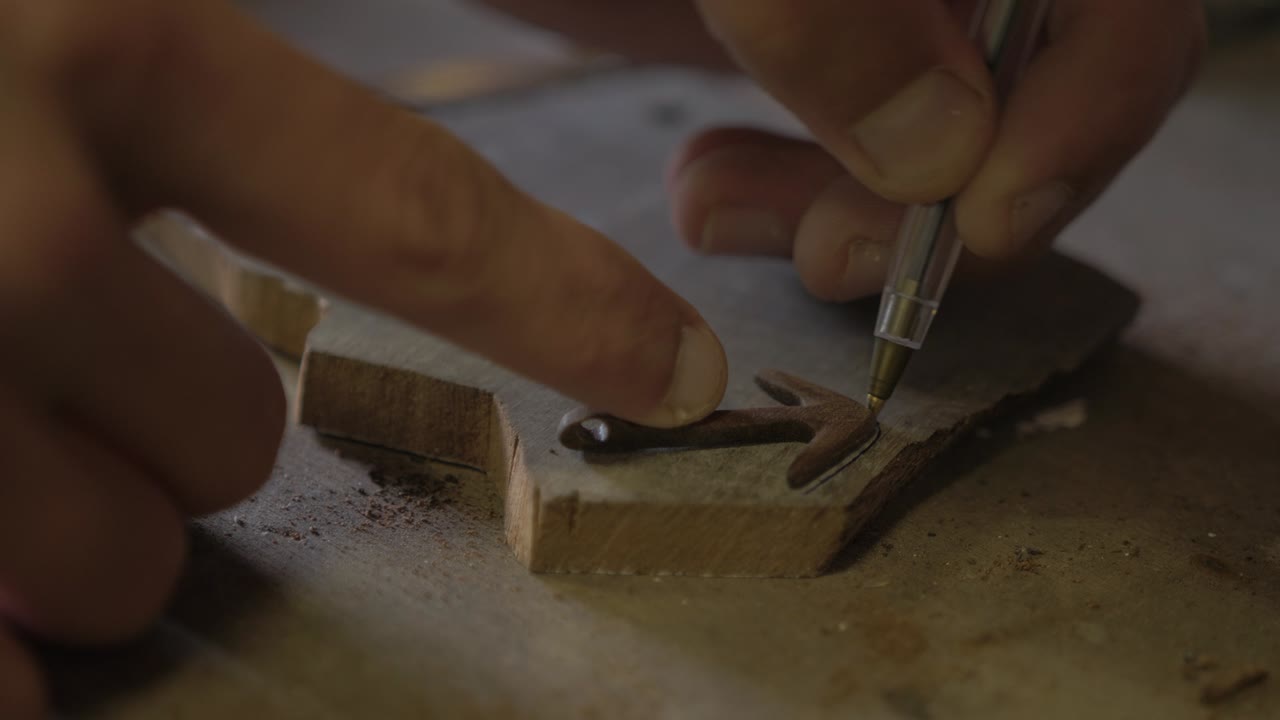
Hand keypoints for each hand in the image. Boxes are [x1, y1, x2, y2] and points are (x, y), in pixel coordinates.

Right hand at [0, 1, 726, 713]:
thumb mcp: (50, 4)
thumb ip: (177, 87)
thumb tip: (300, 190)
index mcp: (106, 50)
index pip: (412, 213)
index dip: (561, 304)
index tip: (676, 367)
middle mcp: (14, 226)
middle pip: (238, 434)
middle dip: (190, 415)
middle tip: (69, 331)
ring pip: (121, 554)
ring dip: (72, 508)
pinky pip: (0, 674)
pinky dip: (6, 636)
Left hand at [485, 0, 1205, 298]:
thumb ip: (831, 7)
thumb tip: (942, 149)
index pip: (1119, 13)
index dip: (1083, 120)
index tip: (984, 219)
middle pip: (1030, 95)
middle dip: (929, 202)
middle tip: (831, 256)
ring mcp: (877, 15)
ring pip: (929, 143)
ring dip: (842, 213)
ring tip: (715, 214)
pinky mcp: (802, 47)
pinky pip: (842, 149)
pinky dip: (785, 194)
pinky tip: (708, 195)